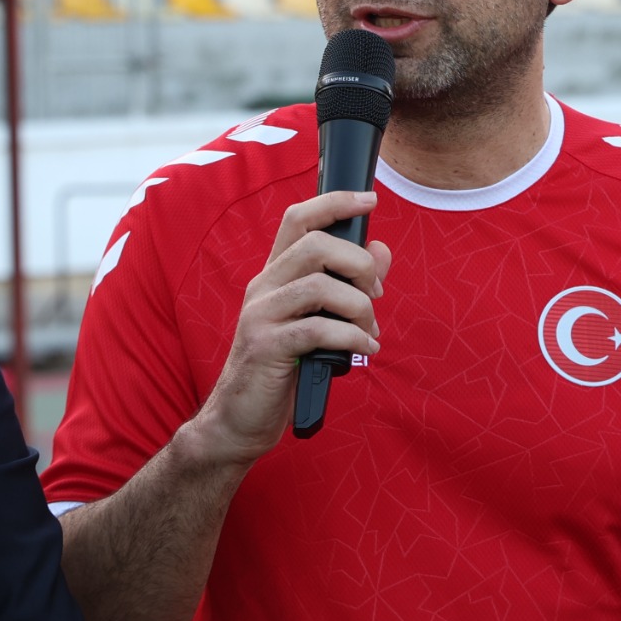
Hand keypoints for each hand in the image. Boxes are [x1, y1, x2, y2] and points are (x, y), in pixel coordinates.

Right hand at [190, 191, 391, 468]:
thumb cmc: (282, 370)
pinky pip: (318, 329)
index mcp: (275, 276)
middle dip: (359, 264)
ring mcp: (260, 316)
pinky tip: (364, 349)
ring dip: (359, 306)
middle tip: (375, 295)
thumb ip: (348, 286)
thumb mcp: (319, 322)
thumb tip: (381, 251)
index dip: (335, 202)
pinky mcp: (265, 348)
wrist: (239, 421)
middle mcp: (263, 287)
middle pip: (316, 245)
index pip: (298, 219)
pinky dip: (352, 337)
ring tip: (369, 330)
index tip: (370, 199)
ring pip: (320, 285)